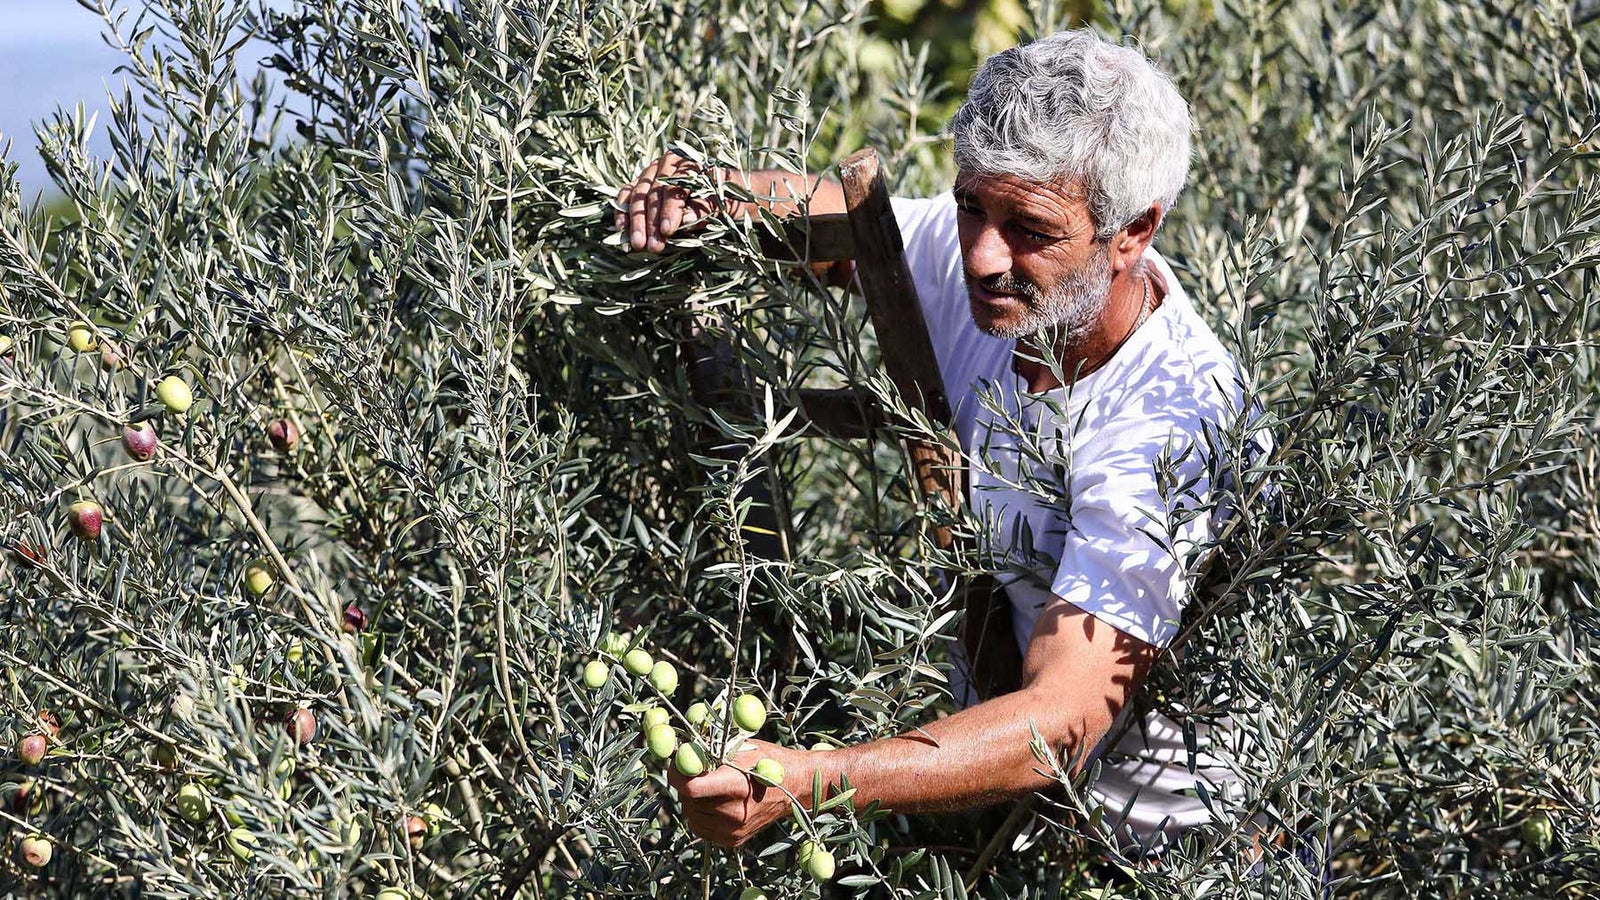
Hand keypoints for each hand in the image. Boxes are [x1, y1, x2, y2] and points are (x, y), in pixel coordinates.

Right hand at [613, 152, 722, 253]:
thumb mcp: (725, 201)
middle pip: (652, 192)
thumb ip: (704, 207)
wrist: (730, 193)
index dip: (669, 210)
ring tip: (636, 245)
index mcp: (688, 161)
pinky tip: (621, 230)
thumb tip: (682, 220)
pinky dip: (623, 213)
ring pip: (637, 195)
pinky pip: (628, 196)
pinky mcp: (642, 185)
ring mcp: (652, 173)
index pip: (674, 187)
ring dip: (634, 221)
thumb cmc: (729, 196)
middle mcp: (666, 163)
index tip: (666, 230)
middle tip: (651, 246)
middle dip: (650, 221)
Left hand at [667, 739, 811, 847]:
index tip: (678, 762)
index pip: (690, 787)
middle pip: (688, 800)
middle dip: (686, 783)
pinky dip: (701, 813)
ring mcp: (733, 830)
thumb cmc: (768, 761)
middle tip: (695, 771)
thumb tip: (680, 750)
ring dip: (692, 799)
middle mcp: (733, 812)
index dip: (677, 774)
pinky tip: (716, 801)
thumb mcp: (742, 747)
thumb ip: (710, 750)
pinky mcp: (733, 840)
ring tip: (710, 786)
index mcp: (736, 785)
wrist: (796, 787)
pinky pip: (701, 827)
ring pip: (692, 814)